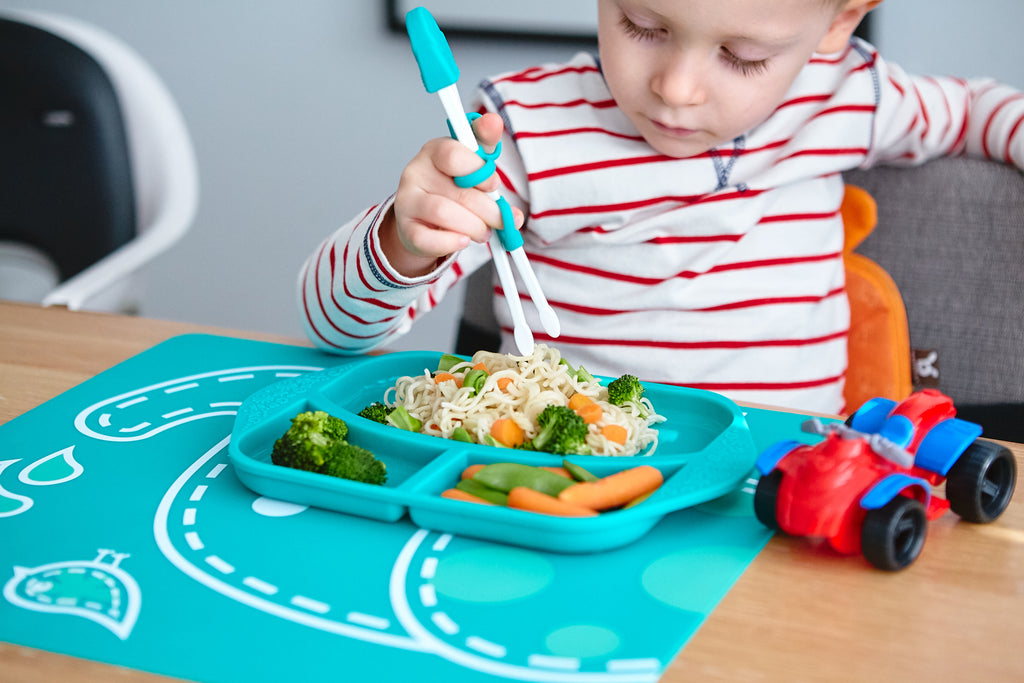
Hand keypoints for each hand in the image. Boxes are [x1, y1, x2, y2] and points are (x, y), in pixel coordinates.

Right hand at [380, 113, 522, 276]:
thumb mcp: (472, 164)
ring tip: (484, 232)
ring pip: (443, 213)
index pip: (453, 154)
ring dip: (474, 227)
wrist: (427, 219)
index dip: (479, 171)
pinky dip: (451, 243)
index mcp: (434, 151)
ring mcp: (407, 202)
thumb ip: (485, 146)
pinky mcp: (406, 229)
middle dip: (488, 210)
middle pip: (458, 191)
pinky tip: (463, 241)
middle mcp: (415, 173)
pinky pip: (427, 239)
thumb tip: (494, 120)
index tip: (493, 184)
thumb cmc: (454, 188)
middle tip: (500, 219)